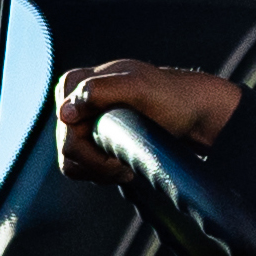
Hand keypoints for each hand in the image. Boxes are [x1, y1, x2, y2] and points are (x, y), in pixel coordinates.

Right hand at [50, 61, 239, 181]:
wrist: (190, 113)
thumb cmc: (170, 97)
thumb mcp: (138, 86)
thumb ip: (98, 91)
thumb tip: (65, 112)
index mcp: (75, 82)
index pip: (66, 129)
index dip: (92, 149)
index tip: (120, 153)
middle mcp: (72, 101)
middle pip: (68, 151)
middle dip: (99, 163)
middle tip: (126, 163)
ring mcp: (79, 123)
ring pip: (72, 163)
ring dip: (101, 171)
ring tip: (126, 164)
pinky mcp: (88, 141)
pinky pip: (81, 169)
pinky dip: (102, 174)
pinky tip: (122, 166)